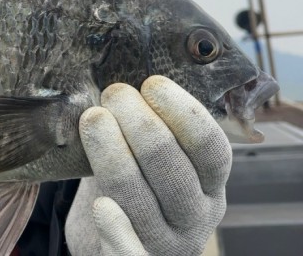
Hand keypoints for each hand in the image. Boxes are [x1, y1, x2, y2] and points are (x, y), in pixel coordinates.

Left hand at [65, 76, 230, 254]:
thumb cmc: (136, 180)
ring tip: (92, 119)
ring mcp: (165, 242)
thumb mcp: (153, 154)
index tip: (151, 83)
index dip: (184, 114)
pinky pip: (129, 252)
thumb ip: (149, 122)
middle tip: (112, 94)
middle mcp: (195, 215)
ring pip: (141, 199)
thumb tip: (119, 64)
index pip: (210, 148)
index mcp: (210, 183)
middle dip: (141, 126)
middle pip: (172, 170)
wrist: (116, 237)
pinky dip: (117, 229)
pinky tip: (100, 205)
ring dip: (114, 156)